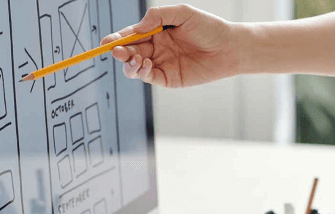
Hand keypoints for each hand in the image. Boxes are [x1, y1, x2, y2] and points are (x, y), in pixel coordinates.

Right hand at [102, 5, 244, 86]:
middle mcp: (157, 49)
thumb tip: (137, 28)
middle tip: (115, 51)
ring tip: (132, 59)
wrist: (228, 47)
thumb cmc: (209, 27)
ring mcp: (162, 64)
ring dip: (129, 64)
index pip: (132, 35)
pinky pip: (149, 77)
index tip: (105, 42)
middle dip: (119, 52)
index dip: (118, 39)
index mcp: (157, 32)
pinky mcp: (169, 79)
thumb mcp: (182, 13)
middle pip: (130, 52)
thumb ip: (157, 16)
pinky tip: (145, 64)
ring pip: (136, 67)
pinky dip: (142, 72)